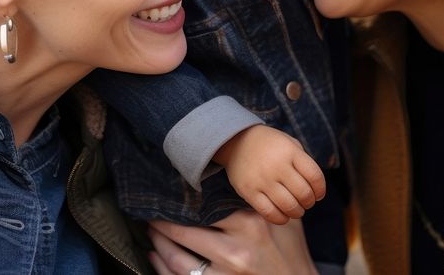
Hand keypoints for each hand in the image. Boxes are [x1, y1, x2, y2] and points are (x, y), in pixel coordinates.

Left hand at [148, 210, 317, 274]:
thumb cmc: (292, 251)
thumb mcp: (281, 220)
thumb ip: (259, 201)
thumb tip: (229, 177)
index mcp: (250, 225)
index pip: (205, 207)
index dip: (182, 201)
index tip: (169, 194)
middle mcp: (236, 251)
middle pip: (185, 233)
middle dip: (162, 224)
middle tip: (152, 215)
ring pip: (178, 260)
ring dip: (159, 246)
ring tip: (152, 234)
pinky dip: (163, 269)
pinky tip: (157, 258)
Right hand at [213, 124, 325, 224]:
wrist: (237, 141)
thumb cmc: (270, 145)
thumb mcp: (290, 144)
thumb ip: (304, 163)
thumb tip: (315, 191)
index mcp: (290, 151)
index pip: (315, 176)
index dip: (320, 190)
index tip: (318, 194)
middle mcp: (277, 165)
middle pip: (303, 194)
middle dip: (309, 202)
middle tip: (306, 202)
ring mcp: (262, 179)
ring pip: (289, 206)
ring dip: (297, 212)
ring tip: (296, 210)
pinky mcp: (249, 191)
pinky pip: (269, 213)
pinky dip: (280, 218)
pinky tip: (283, 215)